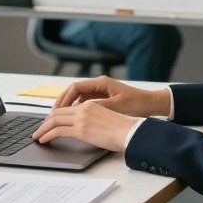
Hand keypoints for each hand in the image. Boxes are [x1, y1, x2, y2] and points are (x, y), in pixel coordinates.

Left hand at [32, 101, 137, 151]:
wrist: (131, 132)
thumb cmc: (124, 130)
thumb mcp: (106, 119)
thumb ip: (94, 121)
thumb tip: (88, 130)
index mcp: (90, 105)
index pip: (67, 109)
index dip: (55, 116)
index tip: (48, 123)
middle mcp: (83, 109)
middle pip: (57, 113)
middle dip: (45, 122)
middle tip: (39, 130)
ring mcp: (81, 119)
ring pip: (54, 121)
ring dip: (43, 129)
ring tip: (37, 136)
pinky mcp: (80, 130)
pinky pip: (58, 131)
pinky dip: (47, 135)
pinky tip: (43, 140)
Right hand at [53, 75, 167, 117]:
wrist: (151, 103)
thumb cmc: (136, 103)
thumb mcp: (117, 106)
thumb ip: (98, 107)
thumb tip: (80, 111)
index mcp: (100, 83)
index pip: (75, 87)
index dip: (64, 98)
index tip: (57, 110)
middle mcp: (98, 85)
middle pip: (73, 91)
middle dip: (61, 103)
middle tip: (52, 115)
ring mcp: (100, 91)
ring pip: (77, 97)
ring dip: (68, 106)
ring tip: (59, 118)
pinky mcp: (102, 98)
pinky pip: (84, 102)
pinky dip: (76, 109)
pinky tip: (73, 119)